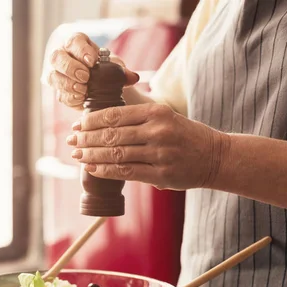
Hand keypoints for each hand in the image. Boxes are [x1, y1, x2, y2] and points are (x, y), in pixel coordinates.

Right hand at [46, 32, 139, 110]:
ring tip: (84, 90)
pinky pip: (60, 94)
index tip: (92, 61)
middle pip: (56, 57)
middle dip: (70, 67)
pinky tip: (81, 98)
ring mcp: (59, 75)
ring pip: (53, 77)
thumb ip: (122, 71)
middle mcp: (64, 58)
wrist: (105, 90)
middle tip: (85, 77)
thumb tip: (132, 77)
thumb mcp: (116, 69)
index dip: (81, 50)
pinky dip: (70, 97)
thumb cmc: (108, 72)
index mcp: (77, 45)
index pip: (73, 41)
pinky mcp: (60, 92)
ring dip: (68, 84)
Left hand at [66, 104, 230, 189]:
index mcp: (156, 112)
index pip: (114, 115)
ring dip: (92, 155)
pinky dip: (105, 170)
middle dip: (86, 138)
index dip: (91, 121)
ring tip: (77, 155)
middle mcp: (157, 131)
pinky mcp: (161, 175)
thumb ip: (137, 119)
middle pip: (112, 135)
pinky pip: (126, 172)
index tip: (76, 125)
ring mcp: (159, 153)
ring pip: (116, 154)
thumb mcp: (165, 117)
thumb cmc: (184, 136)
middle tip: (71, 141)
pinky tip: (92, 168)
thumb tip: (101, 124)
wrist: (216, 157)